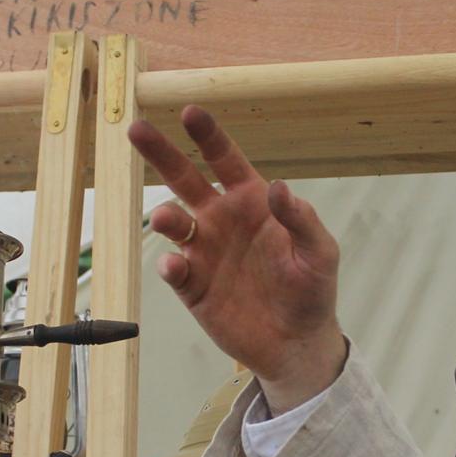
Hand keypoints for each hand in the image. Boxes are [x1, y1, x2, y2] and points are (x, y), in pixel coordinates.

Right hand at [126, 105, 347, 409]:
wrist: (296, 344)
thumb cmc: (312, 291)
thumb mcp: (319, 253)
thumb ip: (301, 220)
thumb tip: (279, 187)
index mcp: (252, 202)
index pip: (225, 160)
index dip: (208, 135)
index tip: (190, 112)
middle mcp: (222, 220)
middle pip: (184, 179)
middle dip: (161, 153)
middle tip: (136, 128)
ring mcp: (204, 251)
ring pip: (173, 222)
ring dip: (165, 216)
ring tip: (167, 219)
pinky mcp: (192, 286)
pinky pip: (173, 268)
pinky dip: (169, 264)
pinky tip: (176, 266)